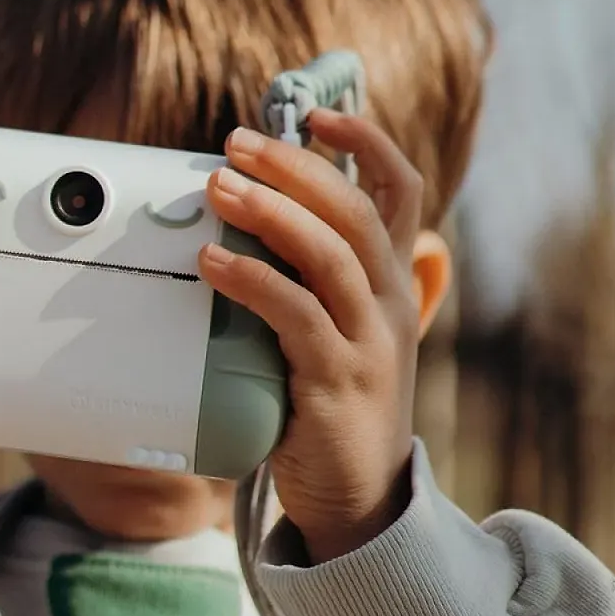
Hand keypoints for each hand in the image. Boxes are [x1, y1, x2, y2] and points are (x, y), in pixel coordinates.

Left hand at [197, 110, 426, 564]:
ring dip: (270, 212)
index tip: (318, 114)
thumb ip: (311, 278)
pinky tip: (212, 262)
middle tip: (235, 142)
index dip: (366, 144)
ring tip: (219, 185)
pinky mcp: (336, 383)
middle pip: (355, 211)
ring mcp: (368, 343)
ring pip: (330, 255)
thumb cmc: (335, 407)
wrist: (360, 501)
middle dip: (296, 167)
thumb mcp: (337, 331)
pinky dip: (252, 281)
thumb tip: (252, 217)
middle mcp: (390, 305)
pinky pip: (296, 317)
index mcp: (394, 284)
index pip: (401, 191)